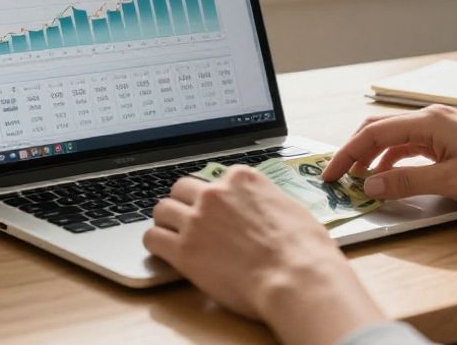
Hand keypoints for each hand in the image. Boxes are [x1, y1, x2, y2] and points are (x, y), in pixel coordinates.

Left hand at [144, 166, 385, 344]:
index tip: (215, 211)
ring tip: (174, 237)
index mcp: (241, 179)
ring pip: (162, 210)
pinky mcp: (184, 250)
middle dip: (185, 204)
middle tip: (191, 222)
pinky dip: (157, 245)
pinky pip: (152, 238)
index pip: (213, 179)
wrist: (297, 277)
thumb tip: (261, 208)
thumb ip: (265, 201)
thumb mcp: (290, 208)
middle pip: (182, 188)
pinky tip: (165, 253)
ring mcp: (197, 220)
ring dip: (167, 222)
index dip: (214, 198)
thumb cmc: (304, 249)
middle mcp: (215, 193)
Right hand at [322, 105, 456, 208]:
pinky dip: (397, 161)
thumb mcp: (448, 181)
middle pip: (381, 130)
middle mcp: (433, 119)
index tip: (332, 174)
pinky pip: (414, 147)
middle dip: (357, 151)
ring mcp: (444, 129)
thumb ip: (405, 182)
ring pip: (397, 139)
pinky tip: (393, 178)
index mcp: (428, 121)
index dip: (348, 153)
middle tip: (339, 175)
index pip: (374, 133)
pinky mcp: (453, 142)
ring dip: (376, 158)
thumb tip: (370, 185)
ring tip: (362, 180)